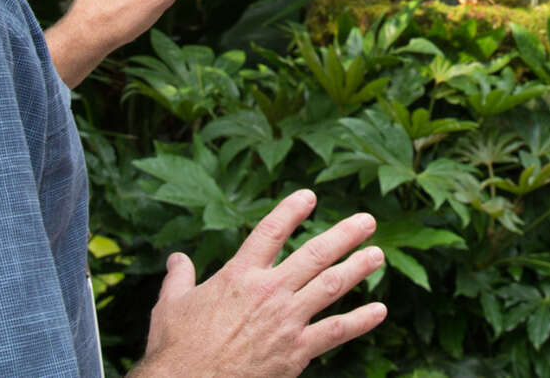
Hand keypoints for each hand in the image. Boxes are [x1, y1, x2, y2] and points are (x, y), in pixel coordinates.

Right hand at [138, 189, 388, 377]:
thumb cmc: (176, 349)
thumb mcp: (170, 306)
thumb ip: (179, 279)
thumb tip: (176, 259)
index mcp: (239, 276)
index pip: (271, 231)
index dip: (292, 210)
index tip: (309, 196)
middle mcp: (269, 292)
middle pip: (315, 254)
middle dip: (344, 235)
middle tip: (367, 221)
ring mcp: (286, 321)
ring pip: (331, 286)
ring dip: (357, 268)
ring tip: (377, 254)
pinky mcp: (296, 352)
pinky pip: (336, 332)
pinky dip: (361, 321)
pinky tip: (379, 311)